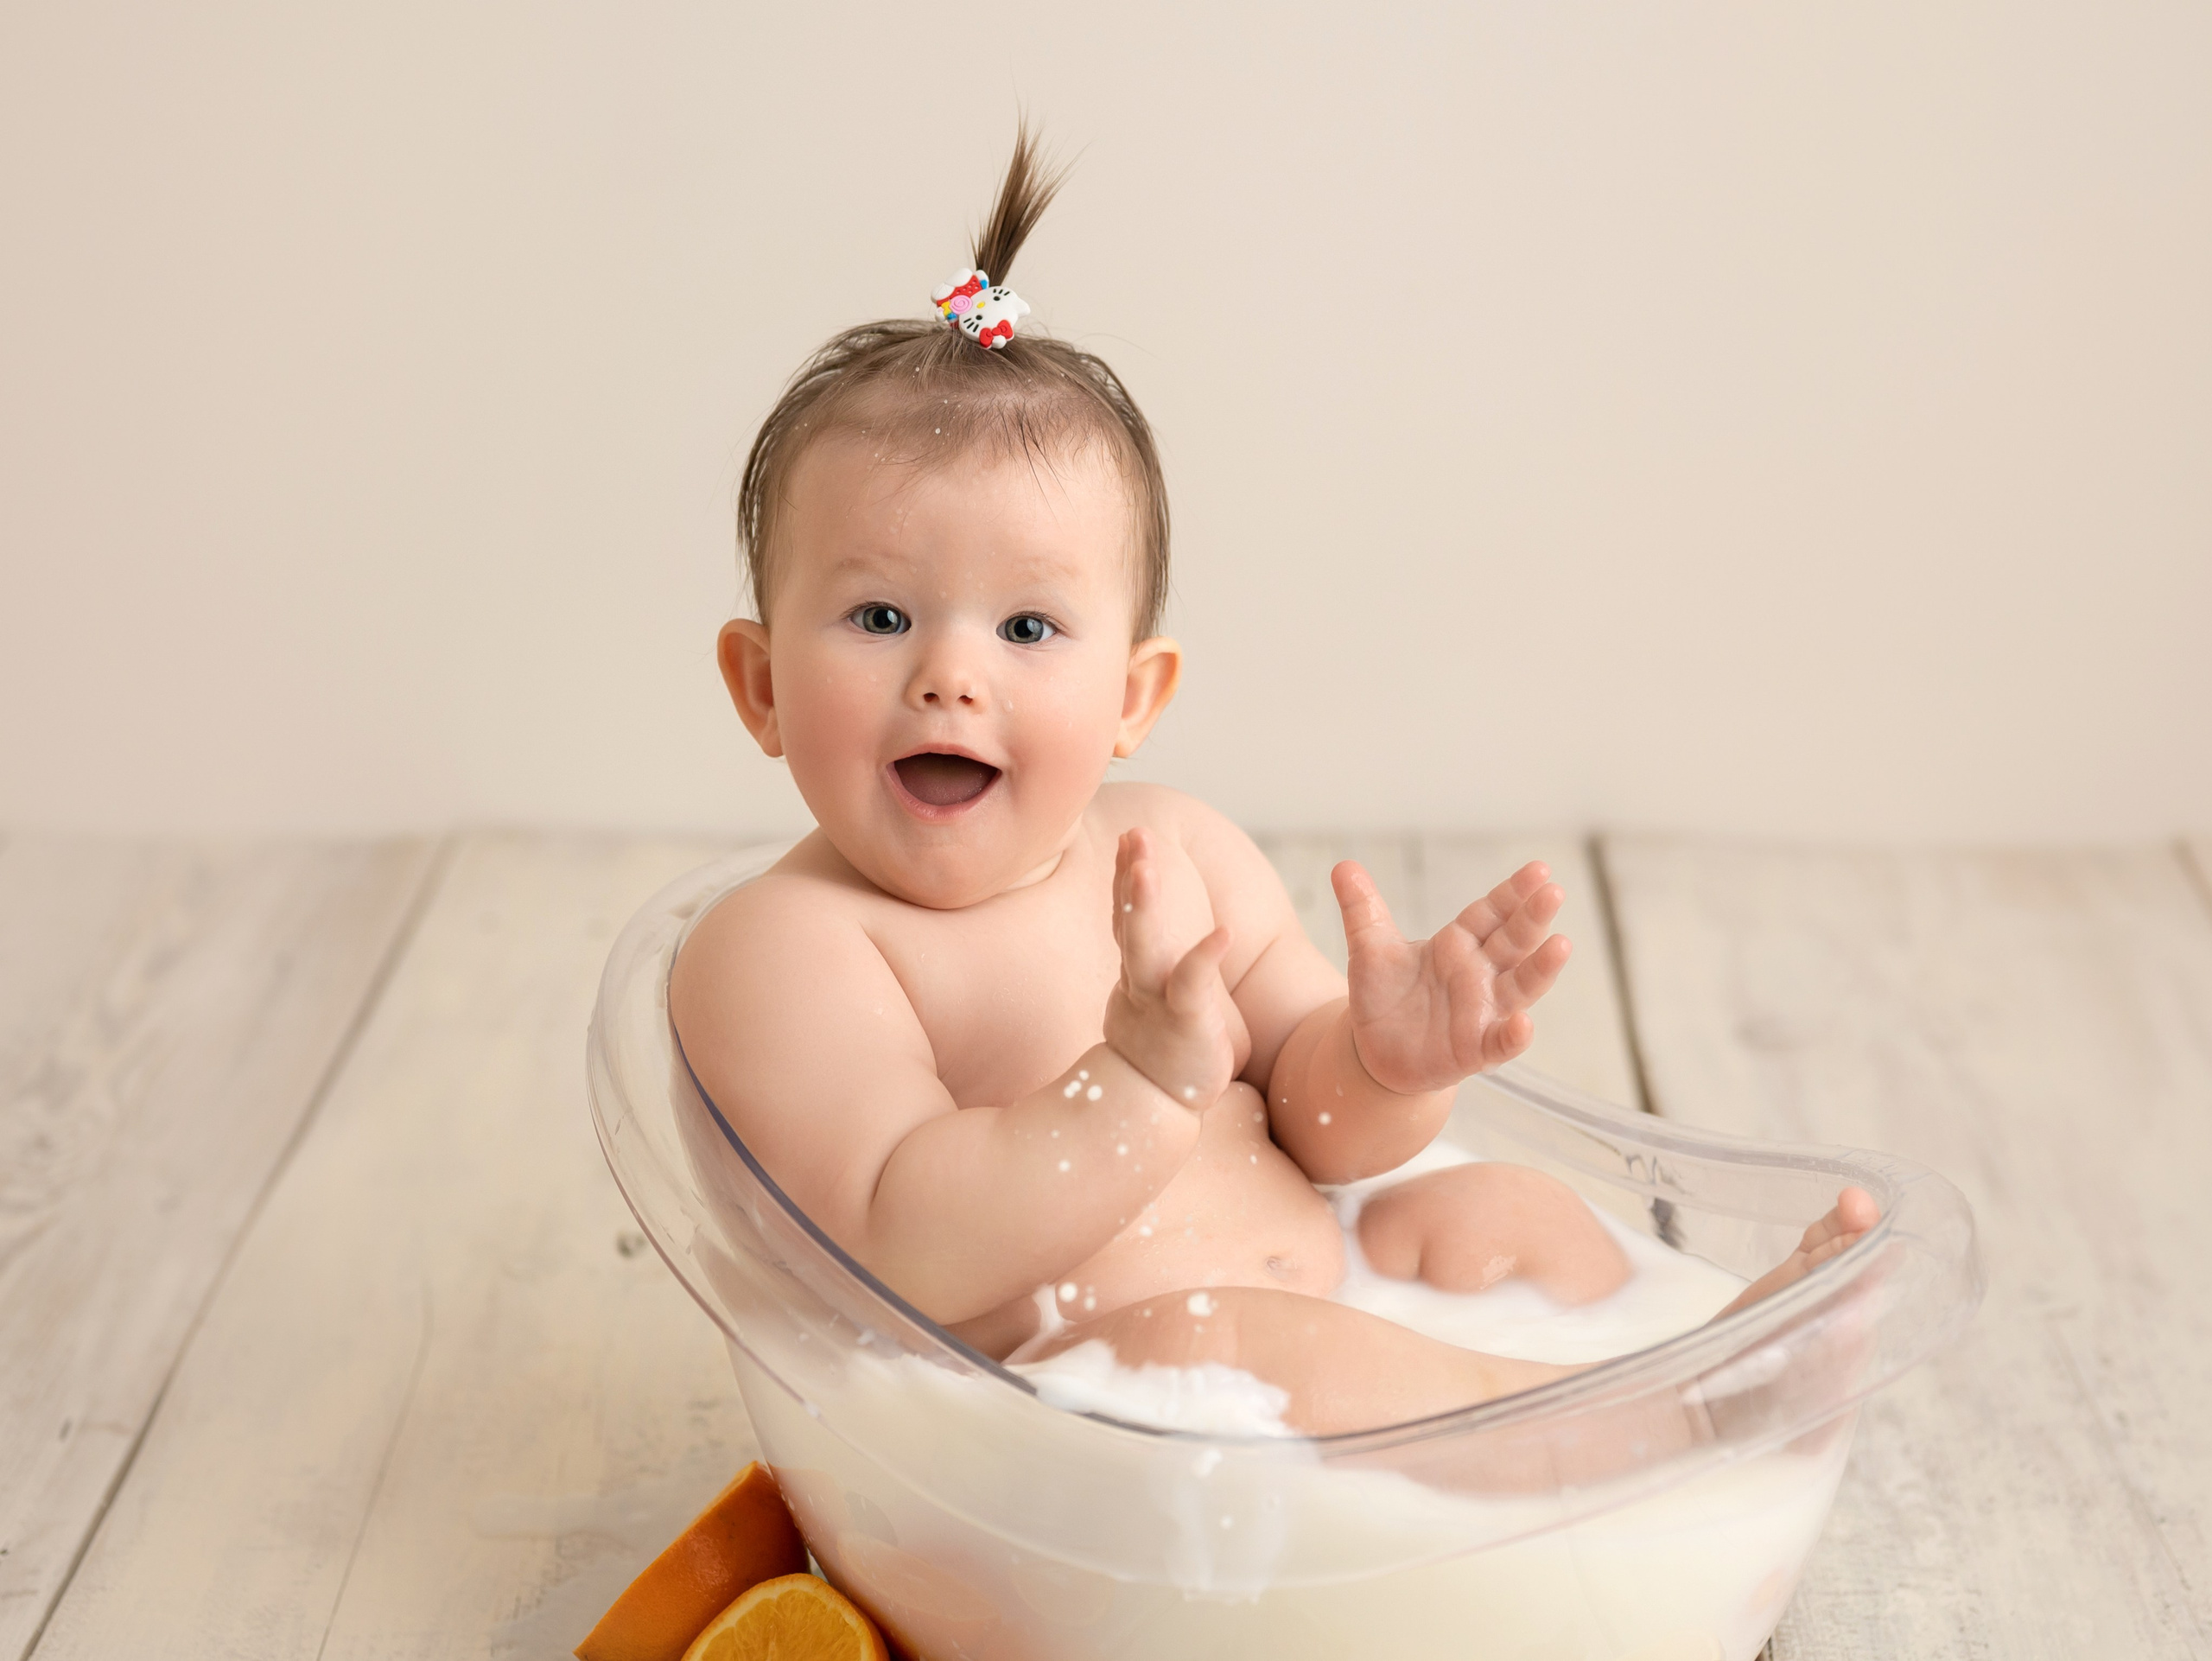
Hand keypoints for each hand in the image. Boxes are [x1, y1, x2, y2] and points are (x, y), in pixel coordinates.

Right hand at [1102, 830, 1238, 1107]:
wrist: (1152, 1106)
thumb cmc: (1161, 1051)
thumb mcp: (1150, 1001)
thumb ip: (1152, 968)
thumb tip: (1154, 943)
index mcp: (1137, 970)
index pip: (1128, 915)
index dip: (1127, 876)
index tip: (1129, 837)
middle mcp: (1140, 978)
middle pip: (1129, 919)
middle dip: (1130, 874)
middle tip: (1133, 832)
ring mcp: (1157, 999)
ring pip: (1144, 944)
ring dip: (1143, 902)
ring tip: (1145, 863)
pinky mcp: (1185, 1021)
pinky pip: (1192, 985)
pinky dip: (1205, 957)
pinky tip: (1224, 932)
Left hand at [1333, 859, 1571, 1093]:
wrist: (1374, 1051)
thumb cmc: (1383, 995)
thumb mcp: (1370, 949)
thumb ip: (1362, 909)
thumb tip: (1342, 865)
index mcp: (1459, 944)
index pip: (1491, 912)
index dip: (1513, 892)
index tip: (1539, 869)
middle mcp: (1480, 974)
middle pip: (1513, 942)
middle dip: (1533, 918)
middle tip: (1554, 892)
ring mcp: (1483, 1011)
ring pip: (1519, 987)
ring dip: (1541, 968)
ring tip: (1561, 945)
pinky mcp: (1475, 1049)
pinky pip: (1500, 1042)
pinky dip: (1514, 1035)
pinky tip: (1524, 1024)